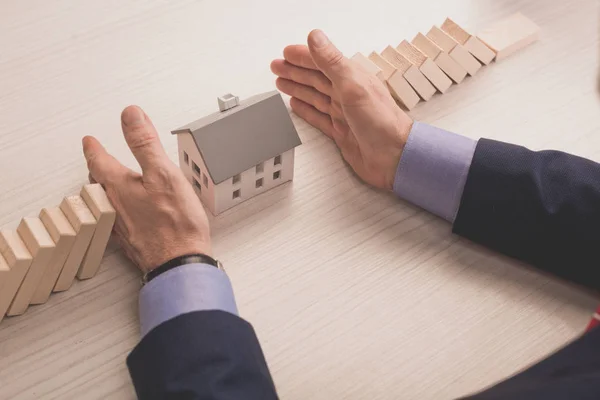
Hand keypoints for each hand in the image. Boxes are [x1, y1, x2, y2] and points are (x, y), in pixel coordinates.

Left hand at [82, 106, 210, 272]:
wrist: (180, 263)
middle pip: (98, 183)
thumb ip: (145, 143)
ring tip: (108, 183)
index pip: (99, 161)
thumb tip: (130, 115)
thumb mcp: (163, 173)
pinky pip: (117, 220)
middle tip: (95, 160)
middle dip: (96, 169)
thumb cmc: (176, 224)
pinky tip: (126, 213)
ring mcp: (122, 227)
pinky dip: (118, 210)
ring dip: (105, 190)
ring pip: (106, 202)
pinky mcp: (133, 242)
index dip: (93, 148)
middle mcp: (115, 207)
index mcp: (119, 187)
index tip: (89, 140)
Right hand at [271, 30, 412, 190]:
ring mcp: (343, 114)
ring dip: (297, 88)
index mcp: (351, 79)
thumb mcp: (353, 85)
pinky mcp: (340, 133)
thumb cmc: (382, 123)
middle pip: (314, 79)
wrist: (394, 157)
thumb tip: (315, 37)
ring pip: (314, 97)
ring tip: (281, 83)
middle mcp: (347, 95)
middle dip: (295, 72)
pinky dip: (306, 111)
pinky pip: (318, 118)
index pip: (321, 62)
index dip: (303, 57)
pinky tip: (297, 107)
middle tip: (277, 67)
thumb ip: (332, 61)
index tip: (286, 52)